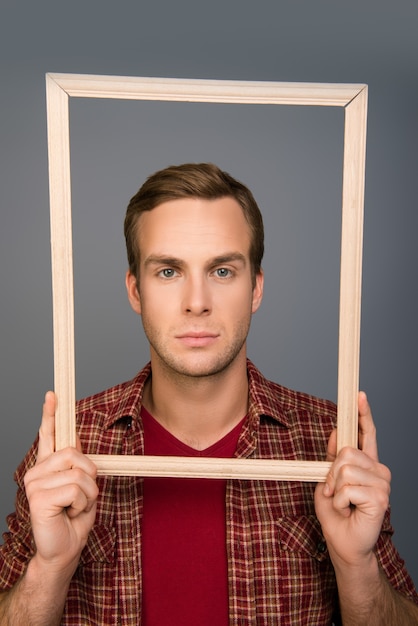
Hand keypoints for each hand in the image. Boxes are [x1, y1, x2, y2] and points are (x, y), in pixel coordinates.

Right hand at [24, 392, 98, 574]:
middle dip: (90, 476)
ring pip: (79, 473)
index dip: (50, 414)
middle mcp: (37, 471)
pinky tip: (68, 514)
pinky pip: (76, 490)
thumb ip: (79, 467)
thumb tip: (79, 447)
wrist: (64, 551)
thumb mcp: (82, 488)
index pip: (49, 434)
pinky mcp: (38, 498)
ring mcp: (34, 483)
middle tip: (81, 497)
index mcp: (48, 466)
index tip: (53, 394)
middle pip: (75, 453)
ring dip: (87, 494)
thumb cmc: (73, 520)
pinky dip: (81, 504)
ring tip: (74, 508)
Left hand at [314, 392, 390, 568]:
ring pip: (345, 469)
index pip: (367, 434)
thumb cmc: (337, 514)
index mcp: (367, 464)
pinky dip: (339, 501)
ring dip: (334, 488)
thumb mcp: (328, 480)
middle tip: (333, 491)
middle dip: (332, 472)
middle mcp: (379, 470)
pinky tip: (347, 510)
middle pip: (347, 451)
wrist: (343, 544)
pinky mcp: (380, 498)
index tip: (359, 396)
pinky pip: (347, 488)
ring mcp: (382, 484)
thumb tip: (337, 431)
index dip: (363, 414)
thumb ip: (332, 457)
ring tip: (341, 503)